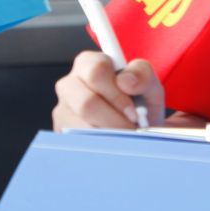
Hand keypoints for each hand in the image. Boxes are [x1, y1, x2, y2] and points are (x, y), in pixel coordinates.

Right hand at [50, 50, 207, 130]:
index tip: (134, 113)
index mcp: (88, 63)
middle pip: (86, 103)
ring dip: (109, 136)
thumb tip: (125, 81)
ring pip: (81, 127)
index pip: (96, 72)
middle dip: (113, 121)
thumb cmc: (138, 102)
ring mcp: (62, 110)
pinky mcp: (61, 132)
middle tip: (131, 130)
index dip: (117, 95)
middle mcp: (69, 84)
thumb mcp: (148, 85)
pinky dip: (100, 147)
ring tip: (124, 138)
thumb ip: (142, 75)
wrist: (135, 129)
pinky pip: (78, 144)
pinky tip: (112, 144)